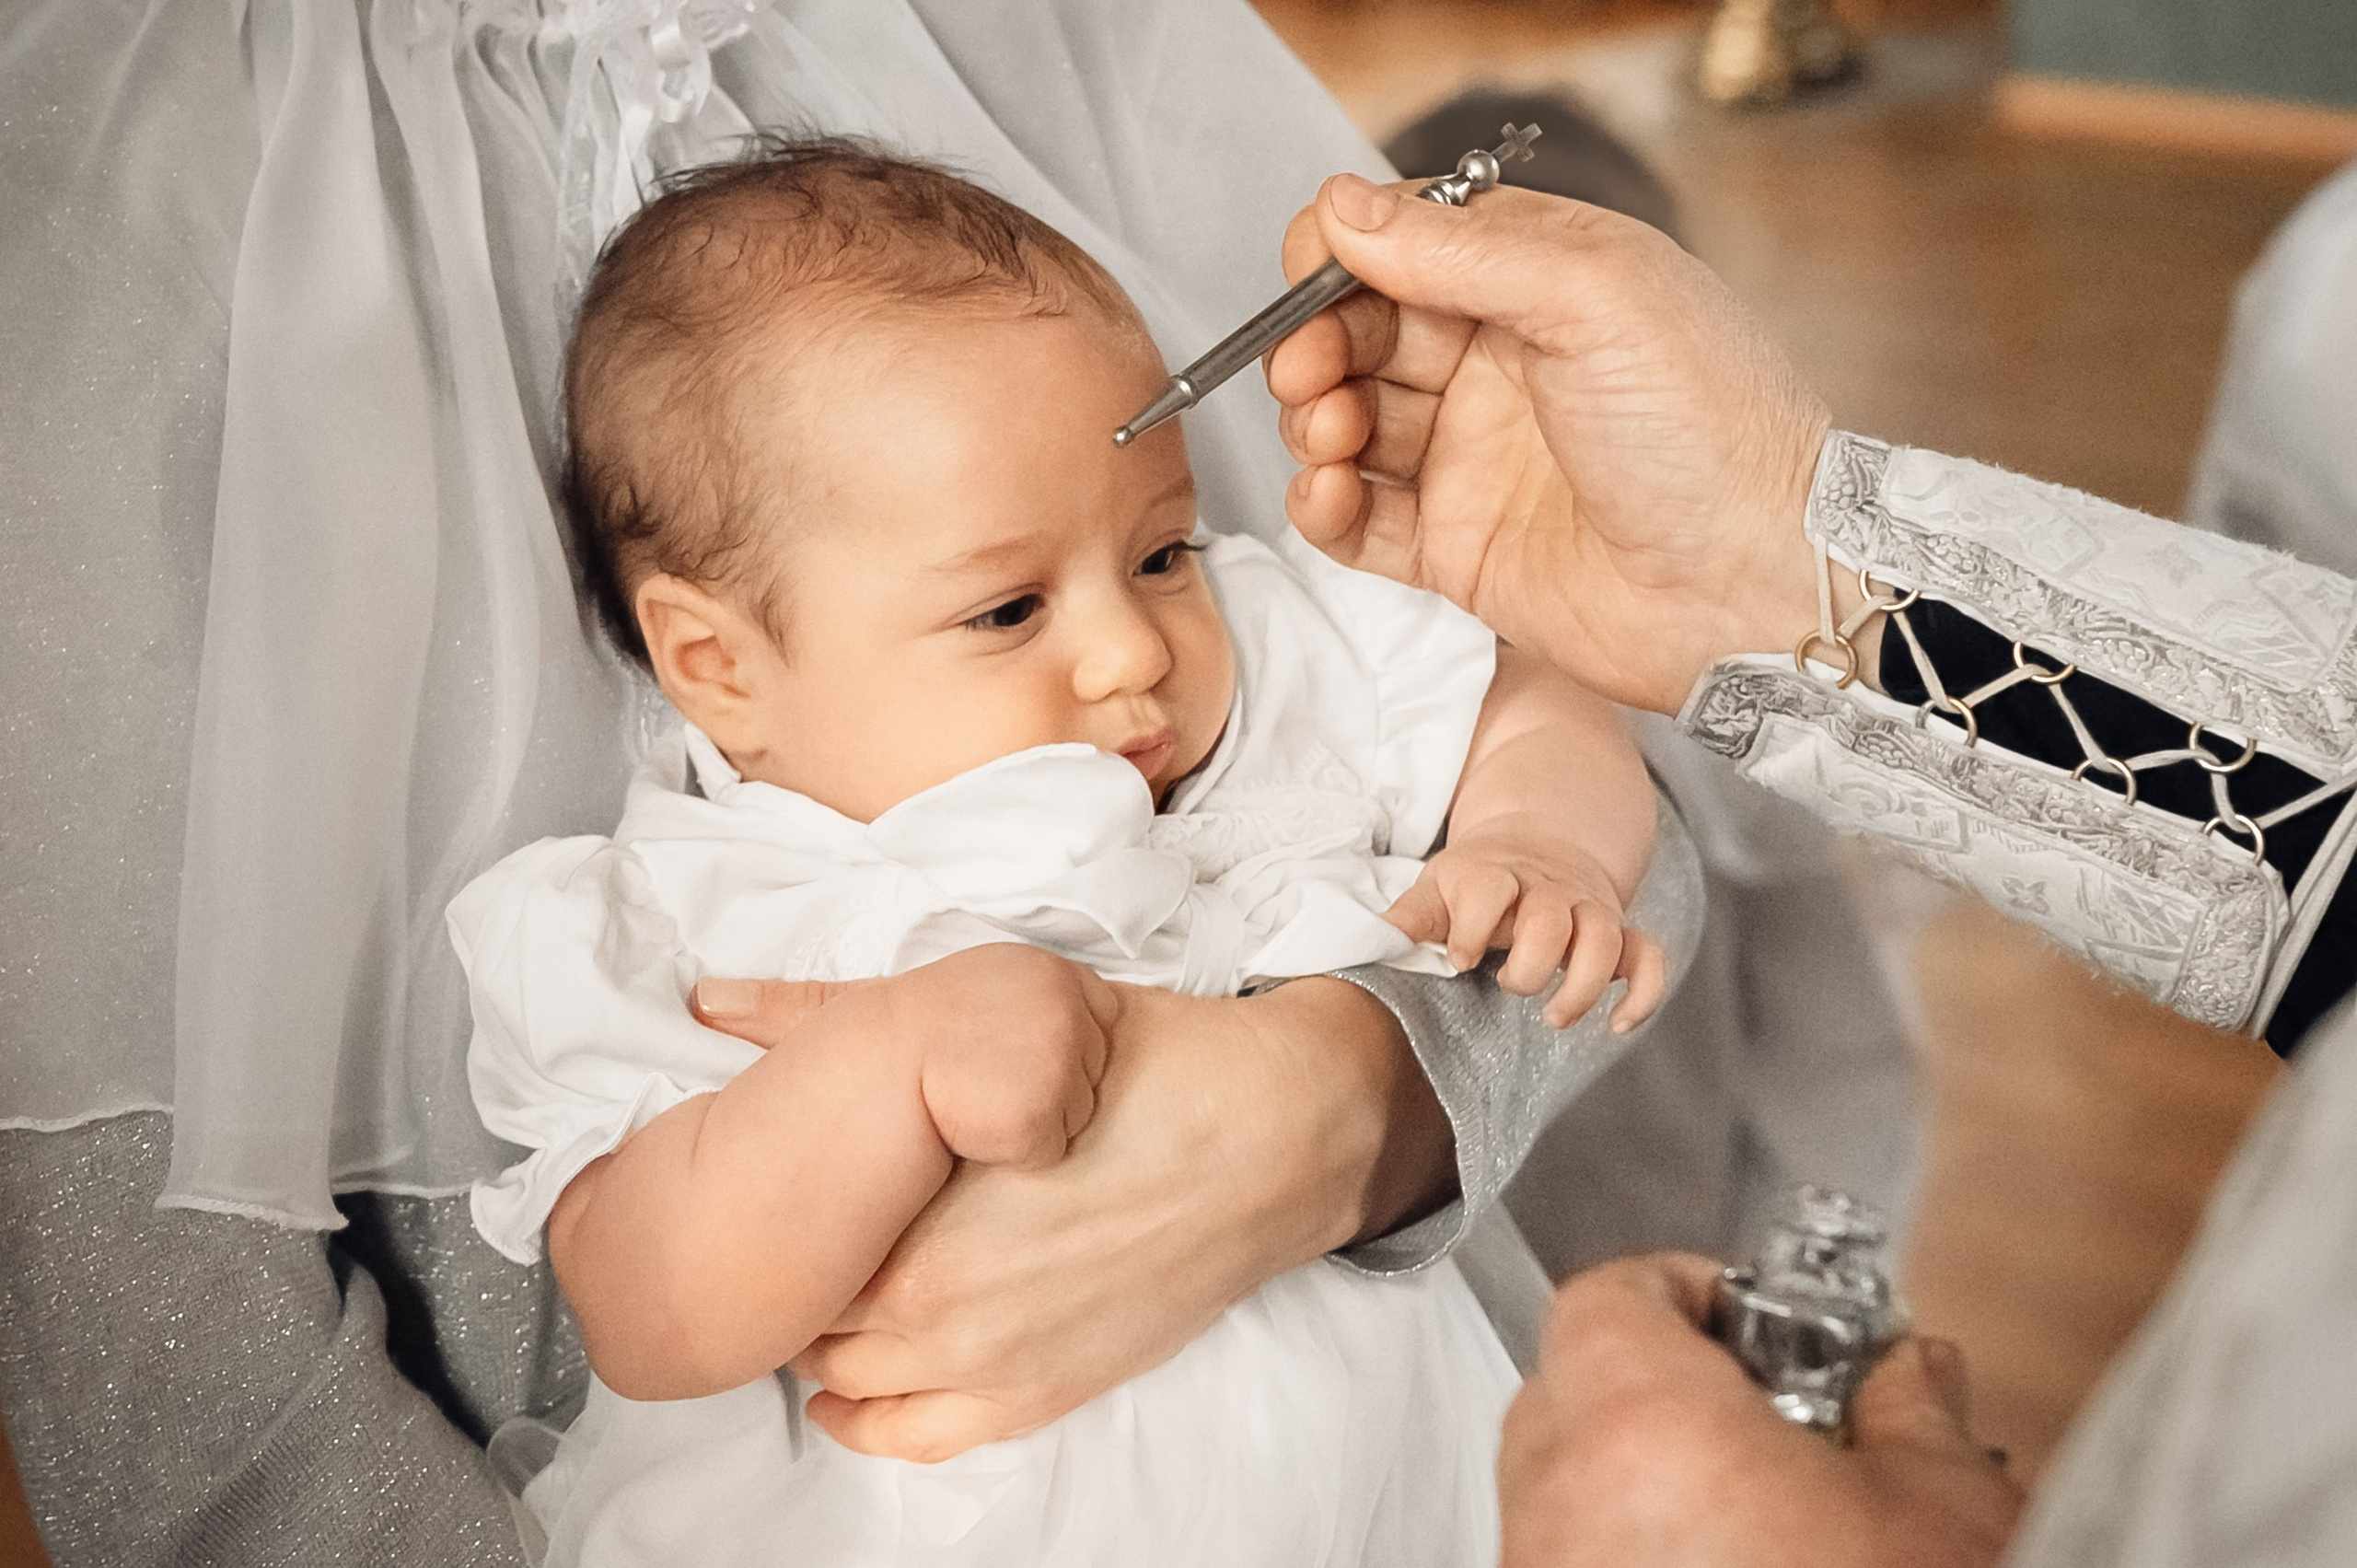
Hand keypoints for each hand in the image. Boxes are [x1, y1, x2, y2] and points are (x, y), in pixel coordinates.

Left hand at [696, 966, 1451, 1462]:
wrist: (1274, 1131)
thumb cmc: (1143, 1065)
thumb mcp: (988, 1012)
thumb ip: (835, 1014)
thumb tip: (715, 1002)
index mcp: (917, 1229)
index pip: (783, 1244)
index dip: (763, 1205)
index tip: (762, 1173)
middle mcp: (945, 1316)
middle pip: (807, 1313)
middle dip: (791, 1267)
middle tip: (790, 1219)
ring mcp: (995, 1367)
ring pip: (847, 1379)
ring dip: (824, 1336)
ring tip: (828, 1278)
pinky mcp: (1044, 1394)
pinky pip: (914, 1436)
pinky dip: (864, 1417)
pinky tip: (847, 1385)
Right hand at [1265, 176, 1838, 714]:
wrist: (1755, 583)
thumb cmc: (1711, 430)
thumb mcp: (1594, 298)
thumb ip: (1462, 251)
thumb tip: (1345, 207)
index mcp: (1538, 282)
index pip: (1407, 244)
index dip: (1345, 255)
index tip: (1311, 274)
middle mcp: (1499, 365)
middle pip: (1361, 331)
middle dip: (1316, 342)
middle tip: (1309, 368)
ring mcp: (1474, 457)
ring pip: (1348, 421)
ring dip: (1315, 420)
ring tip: (1335, 434)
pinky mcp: (1457, 546)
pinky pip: (1359, 520)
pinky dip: (1323, 505)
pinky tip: (1329, 493)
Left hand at [1386, 833, 1664, 1029]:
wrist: (1541, 843)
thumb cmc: (1479, 880)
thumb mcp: (1438, 887)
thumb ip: (1409, 918)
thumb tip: (1369, 945)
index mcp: (1494, 876)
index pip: (1489, 890)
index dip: (1473, 927)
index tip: (1460, 958)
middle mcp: (1546, 890)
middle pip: (1550, 922)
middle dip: (1529, 965)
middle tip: (1507, 984)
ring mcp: (1587, 909)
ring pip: (1605, 938)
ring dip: (1584, 984)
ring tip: (1554, 1017)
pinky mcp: (1618, 929)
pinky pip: (1647, 956)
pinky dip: (1642, 992)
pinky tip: (1617, 1025)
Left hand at [1499, 1254, 2023, 1567]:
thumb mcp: (1943, 1519)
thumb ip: (1919, 1416)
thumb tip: (1914, 1371)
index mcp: (1637, 1423)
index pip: (1609, 1296)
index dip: (1684, 1289)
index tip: (1754, 1314)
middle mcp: (1558, 1503)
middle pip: (1572, 1388)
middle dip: (1666, 1387)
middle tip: (1769, 1416)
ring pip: (1565, 1492)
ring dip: (1647, 1483)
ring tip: (1765, 1521)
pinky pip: (1570, 1566)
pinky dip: (1631, 1556)